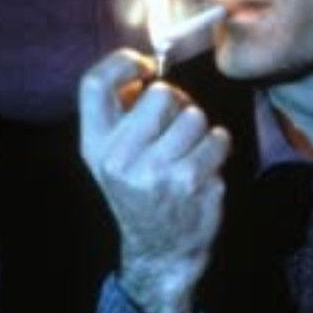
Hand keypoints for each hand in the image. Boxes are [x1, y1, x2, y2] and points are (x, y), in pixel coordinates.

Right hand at [79, 49, 230, 312]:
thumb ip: (119, 111)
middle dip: (176, 103)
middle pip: (160, 94)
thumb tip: (145, 66)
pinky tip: (204, 165)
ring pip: (195, 116)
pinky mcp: (192, 182)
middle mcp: (119, 159)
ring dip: (199, 128)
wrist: (160, 249)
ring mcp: (157, 172)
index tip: (144, 67)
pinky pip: (218, 138)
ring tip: (189, 149)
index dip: (123, 63)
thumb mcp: (111, 155)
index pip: (94, 83)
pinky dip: (217, 146)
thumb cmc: (139, 189)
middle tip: (174, 123)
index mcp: (94, 146)